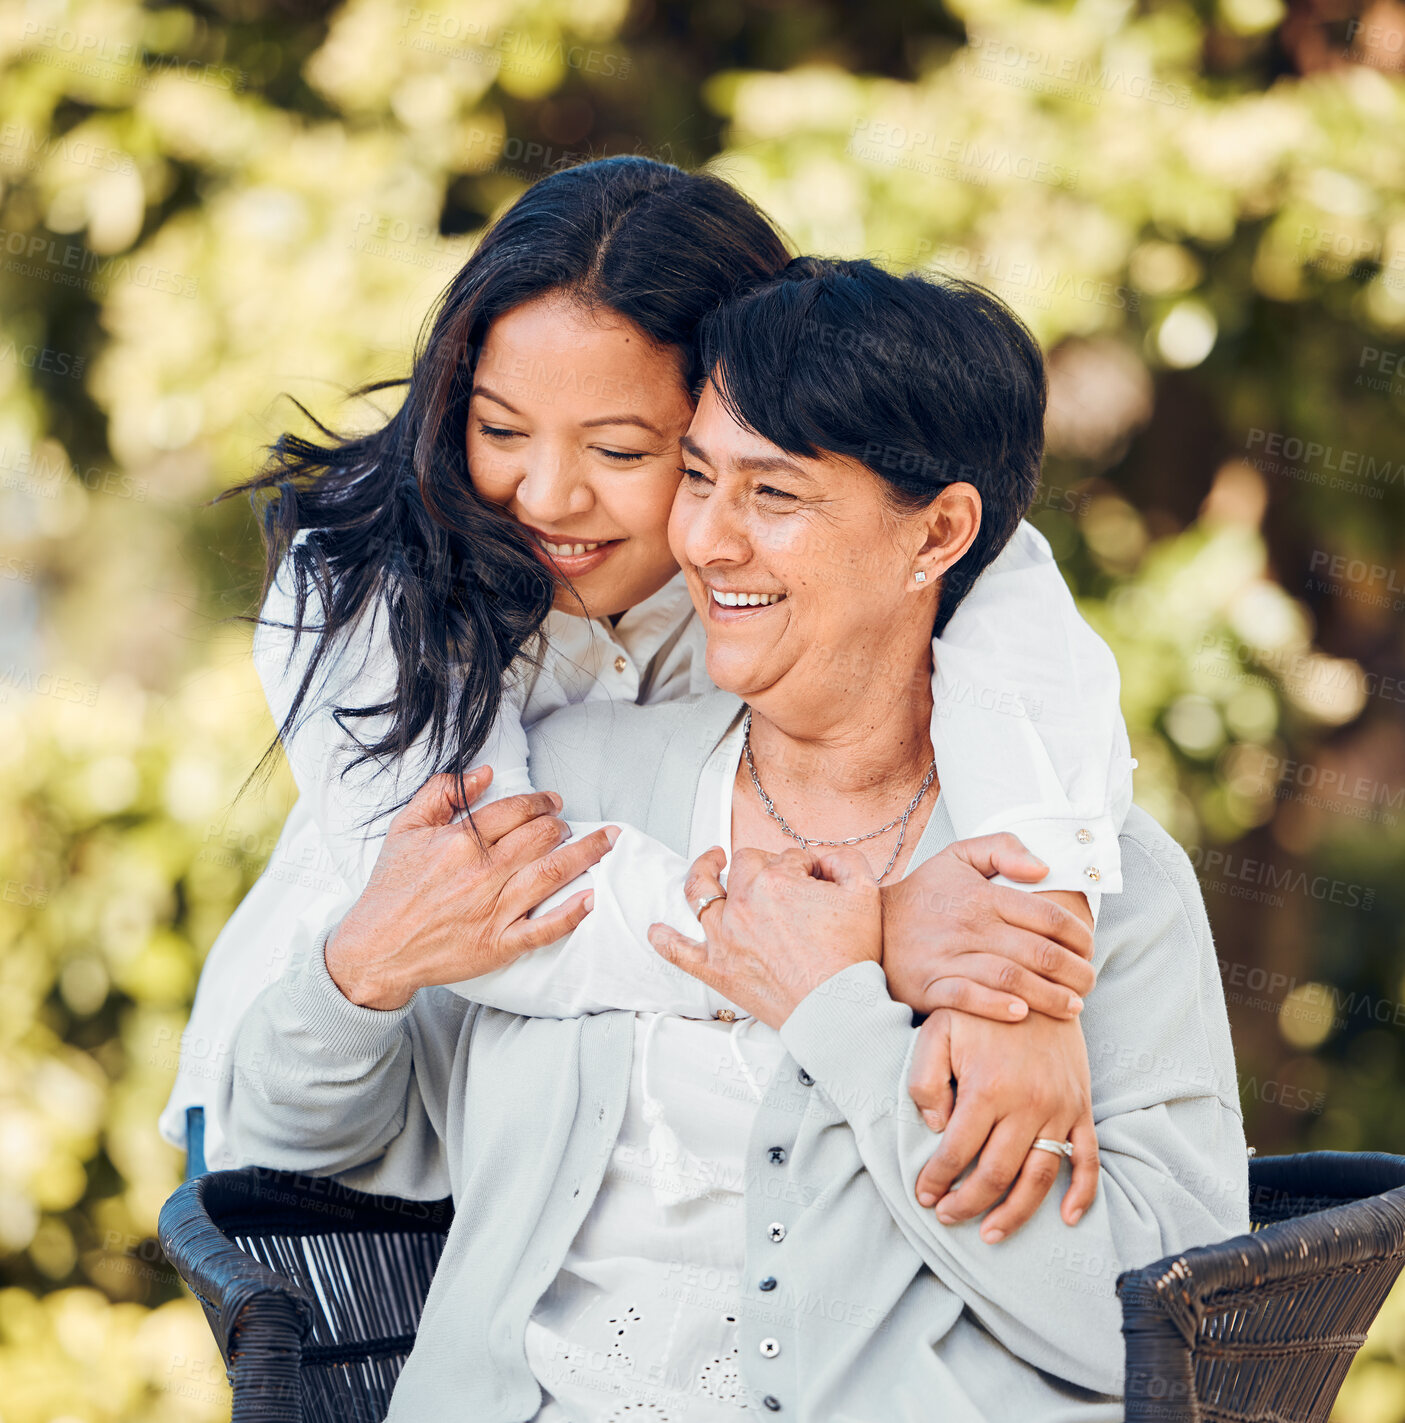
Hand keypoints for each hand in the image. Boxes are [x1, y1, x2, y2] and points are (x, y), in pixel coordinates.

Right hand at [326, 767, 618, 1009]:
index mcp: (460, 841)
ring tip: (607, 843)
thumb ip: (442, 793)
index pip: (516, 810)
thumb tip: (484, 773)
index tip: (553, 802)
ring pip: (552, 874)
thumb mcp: (405, 829)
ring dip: (586, 855)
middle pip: (541, 837)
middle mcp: (482, 872)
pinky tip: (592, 899)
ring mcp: (493, 910)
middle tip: (571, 824)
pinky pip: (544, 929)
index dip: (541, 801)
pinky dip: (571, 914)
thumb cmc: (390, 889)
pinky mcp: (498, 944)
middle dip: (564, 825)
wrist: (375, 948)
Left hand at [647, 845, 881, 1029]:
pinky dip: (664, 940)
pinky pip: (678, 952)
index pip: (786, 857)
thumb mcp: (864, 893)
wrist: (839, 1011)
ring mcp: (724, 937)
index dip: (804, 866)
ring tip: (710, 864)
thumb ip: (844, 860)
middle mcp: (744, 903)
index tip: (815, 881)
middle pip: (743, 866)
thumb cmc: (853, 956)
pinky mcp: (716, 969)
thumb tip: (822, 858)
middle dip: (760, 864)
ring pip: (701, 892)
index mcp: (777, 881)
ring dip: (703, 873)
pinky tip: (655, 930)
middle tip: (775, 876)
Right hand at [881, 833, 1094, 1021]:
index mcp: (981, 896)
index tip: (1090, 950)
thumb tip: (1044, 868)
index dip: (1080, 936)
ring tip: (1072, 1007)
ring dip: (1049, 997)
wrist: (869, 924)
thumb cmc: (924, 894)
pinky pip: (967, 999)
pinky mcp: (928, 986)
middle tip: (1089, 985)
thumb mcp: (957, 857)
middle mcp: (968, 926)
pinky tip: (1022, 1015)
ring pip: (1011, 979)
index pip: (1047, 916)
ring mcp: (947, 957)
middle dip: (1075, 973)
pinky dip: (996, 1008)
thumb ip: (1002, 848)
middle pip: (1038, 953)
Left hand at [907, 1009, 1097, 1241]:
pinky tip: (1067, 1218)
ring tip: (991, 1233)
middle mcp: (1027, 1104)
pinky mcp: (1081, 1107)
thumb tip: (935, 1127)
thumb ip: (925, 1078)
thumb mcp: (938, 1028)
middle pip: (996, 1174)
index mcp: (987, 1088)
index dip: (936, 1179)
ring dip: (1015, 1212)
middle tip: (947, 1217)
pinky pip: (1088, 1159)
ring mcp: (1059, 1109)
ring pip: (1040, 1177)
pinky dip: (1083, 1194)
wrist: (1038, 981)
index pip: (956, 1151)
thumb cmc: (979, 1008)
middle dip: (968, 1203)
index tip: (923, 1195)